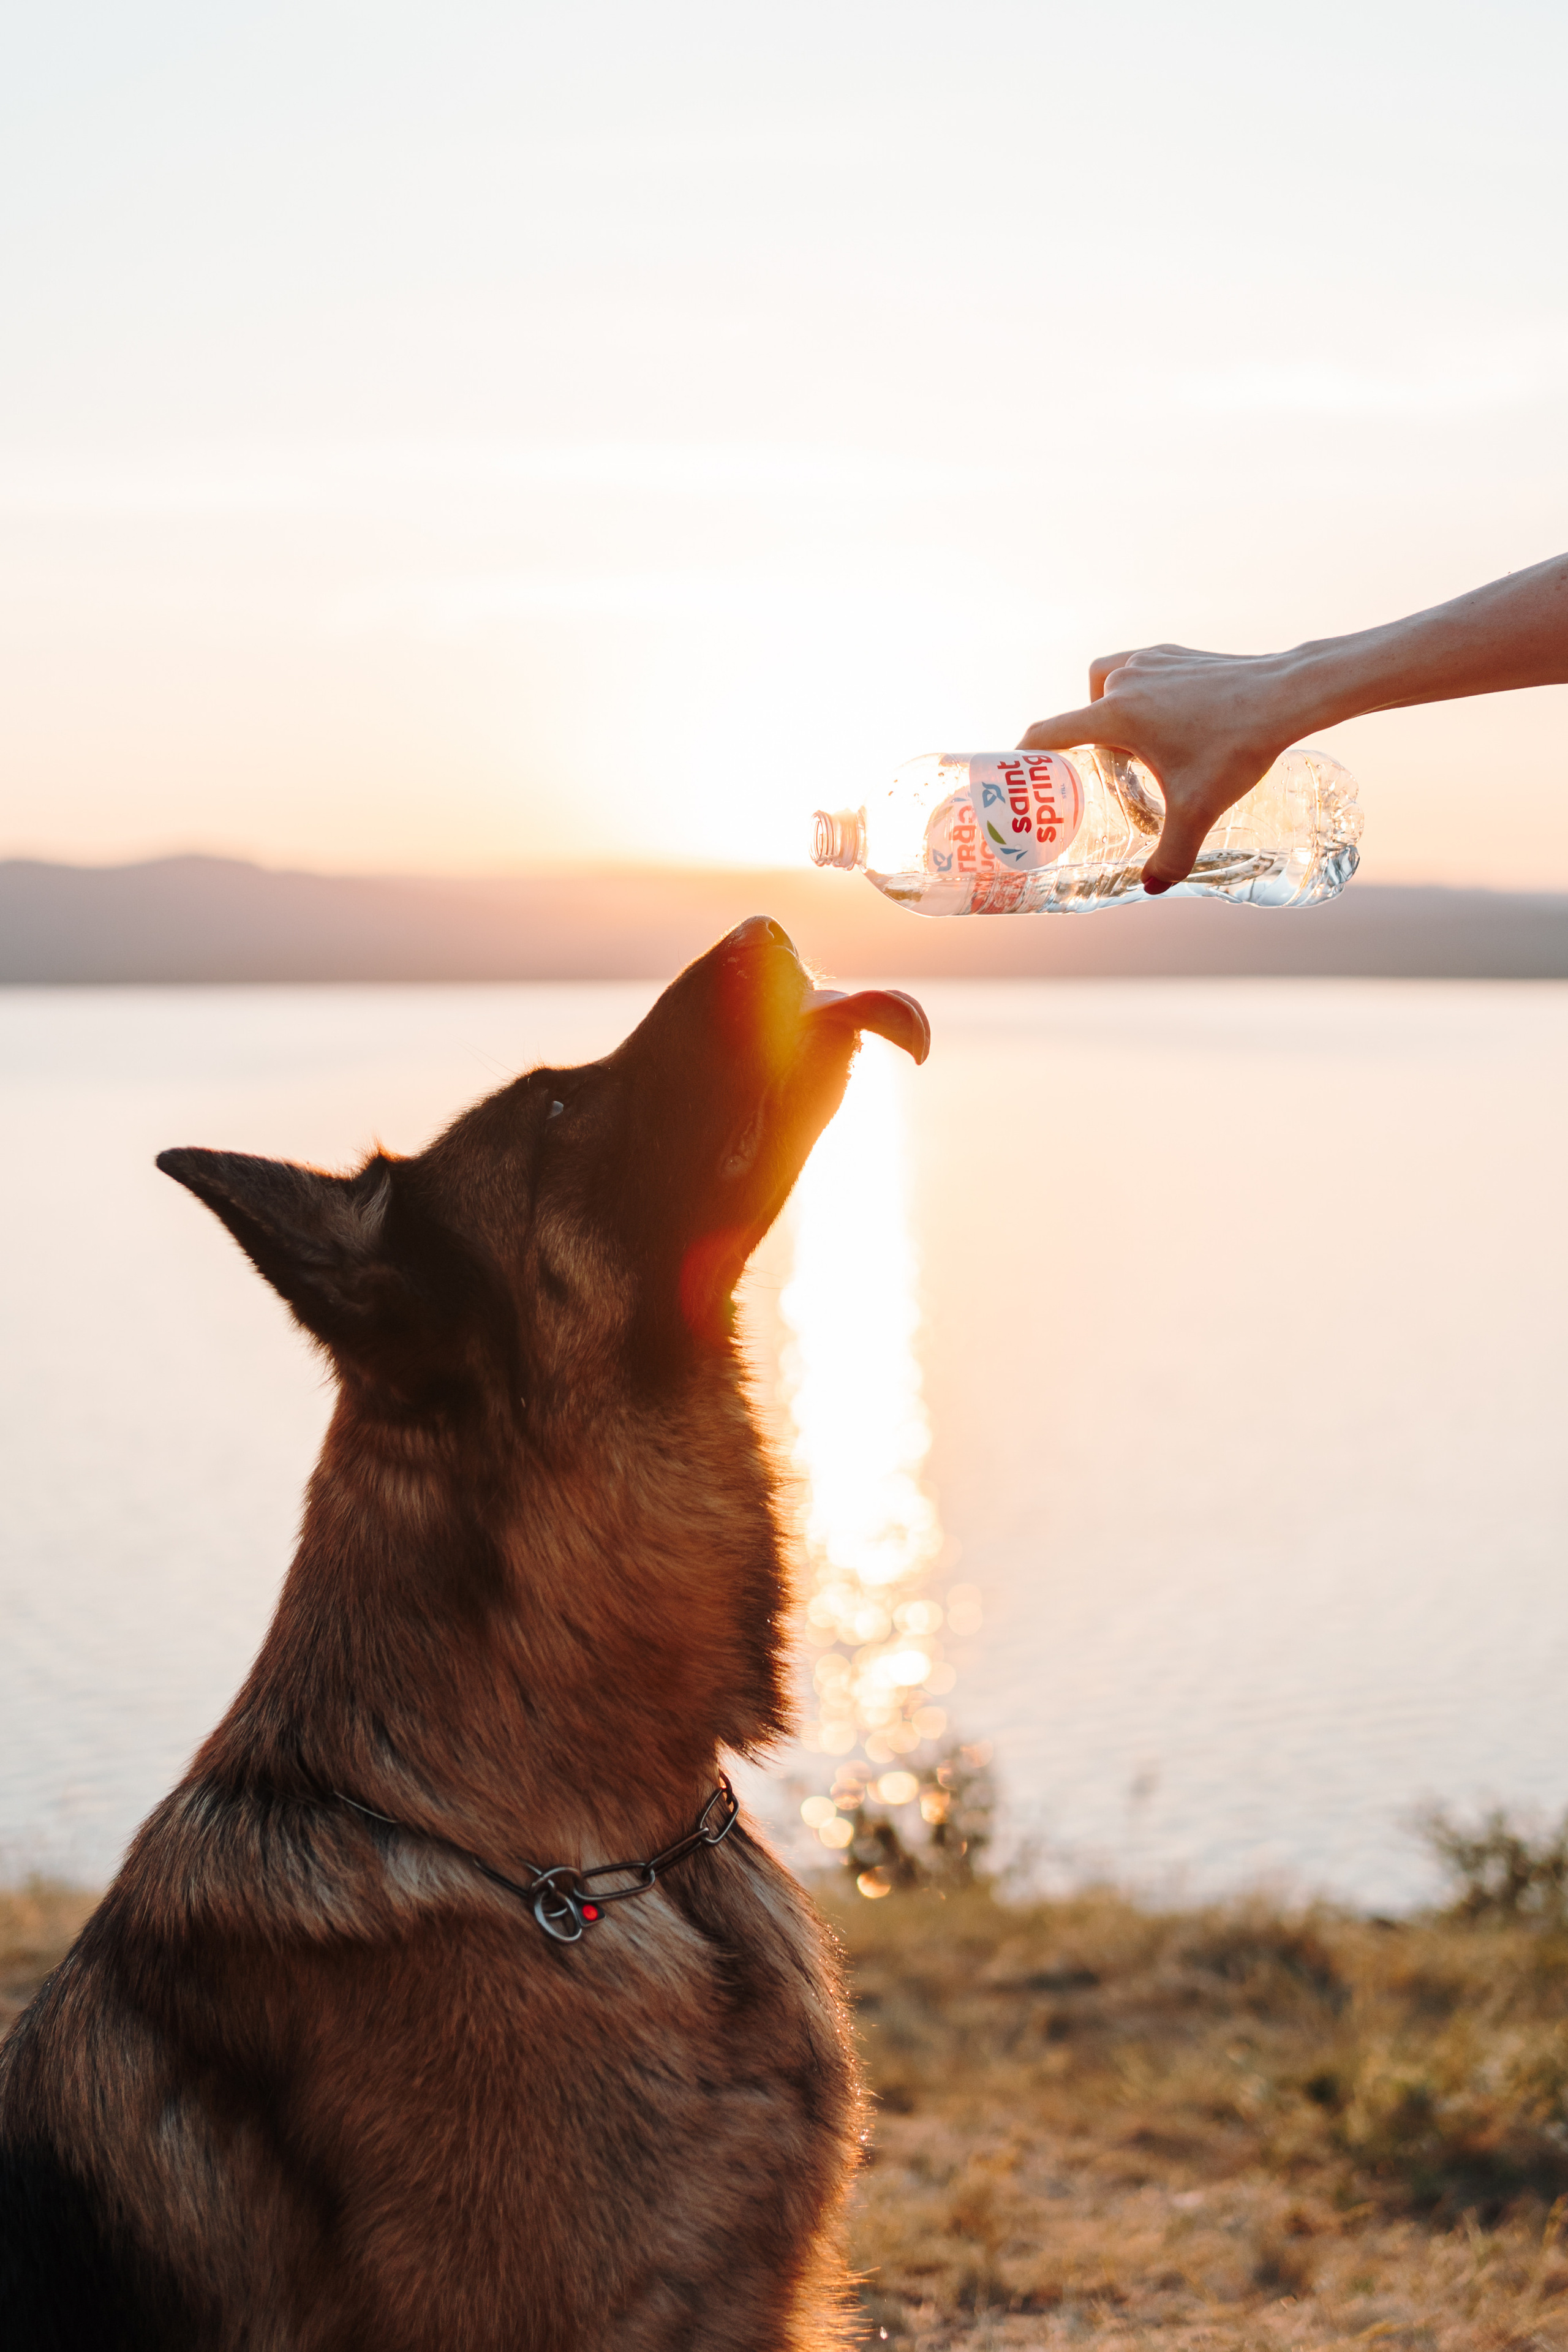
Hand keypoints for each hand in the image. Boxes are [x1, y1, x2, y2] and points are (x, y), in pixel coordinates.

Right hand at [1018, 645, 1313, 891]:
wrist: (1287, 696)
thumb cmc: (1238, 747)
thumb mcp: (1199, 809)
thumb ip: (1172, 855)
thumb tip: (1153, 889)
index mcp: (1115, 714)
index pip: (1049, 731)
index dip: (1025, 754)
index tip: (1017, 771)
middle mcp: (1126, 680)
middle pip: (1082, 713)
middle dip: (1088, 744)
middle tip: (1111, 775)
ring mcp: (1152, 661)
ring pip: (1108, 685)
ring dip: (1110, 713)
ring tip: (1138, 746)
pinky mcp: (1177, 655)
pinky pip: (1140, 673)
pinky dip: (1141, 695)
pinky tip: (1170, 722)